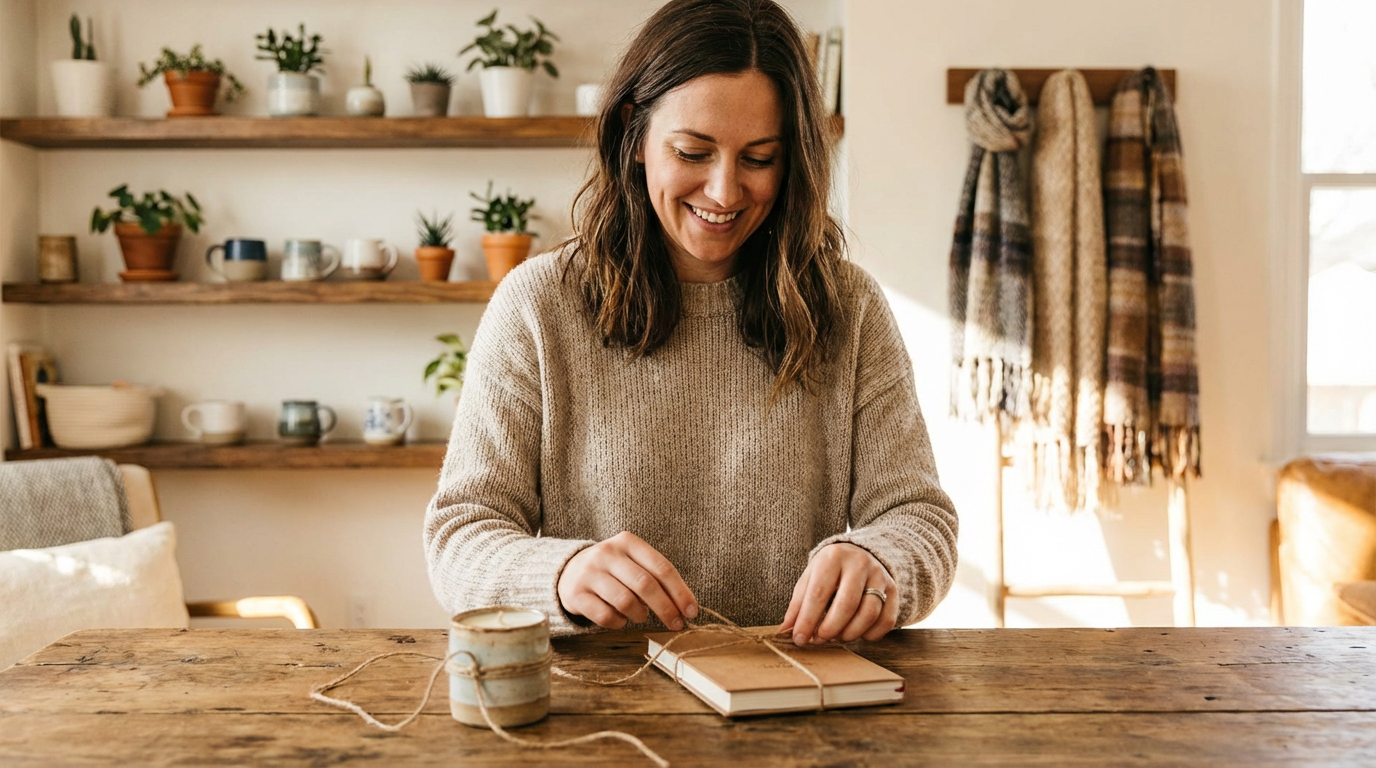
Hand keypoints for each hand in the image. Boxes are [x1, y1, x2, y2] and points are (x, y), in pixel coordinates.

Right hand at [557, 531, 697, 630]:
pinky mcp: (576, 593)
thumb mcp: (633, 563)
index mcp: (628, 542)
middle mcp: (607, 553)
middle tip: (676, 624)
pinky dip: (619, 622)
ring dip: (640, 615)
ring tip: (640, 615)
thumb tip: (684, 607)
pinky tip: (621, 618)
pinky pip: (605, 616)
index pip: (661, 567)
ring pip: (625, 601)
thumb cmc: (613, 571)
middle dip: (666, 608)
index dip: (680, 592)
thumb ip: (656, 578)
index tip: (691, 611)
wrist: (569, 571)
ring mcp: (589, 572)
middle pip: (645, 584)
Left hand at [779, 542, 897, 646]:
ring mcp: (880, 576)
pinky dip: (870, 635)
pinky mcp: (894, 591)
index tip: (799, 639)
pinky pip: (886, 621)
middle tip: (819, 640)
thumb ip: (798, 603)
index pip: (819, 593)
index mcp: (833, 556)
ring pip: (868, 614)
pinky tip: (857, 633)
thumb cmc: (830, 570)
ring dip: (850, 634)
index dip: (807, 620)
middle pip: (846, 605)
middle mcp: (859, 563)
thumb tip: (786, 630)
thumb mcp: (810, 577)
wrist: (860, 554)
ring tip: (836, 636)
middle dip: (829, 629)